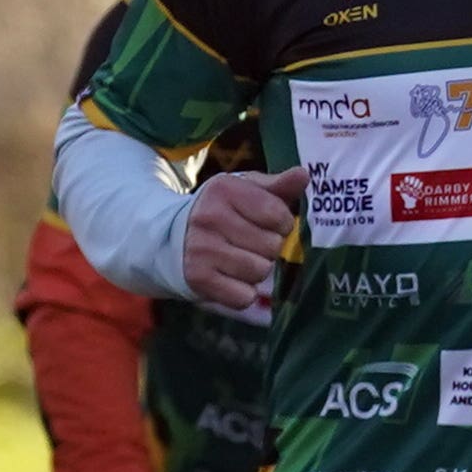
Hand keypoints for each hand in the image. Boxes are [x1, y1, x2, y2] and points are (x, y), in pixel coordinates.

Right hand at [183, 167, 306, 310]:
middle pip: (272, 246)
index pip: (279, 215)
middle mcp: (209, 218)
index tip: (267, 224)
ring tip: (239, 259)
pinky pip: (244, 296)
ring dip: (257, 270)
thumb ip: (278, 186)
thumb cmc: (221, 212)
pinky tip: (229, 278)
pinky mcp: (197, 278)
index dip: (281, 224)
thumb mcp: (245, 191)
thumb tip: (303, 175)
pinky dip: (243, 293)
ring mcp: (201, 249)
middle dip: (268, 247)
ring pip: (260, 271)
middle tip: (249, 243)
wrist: (169, 239)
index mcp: (224, 190)